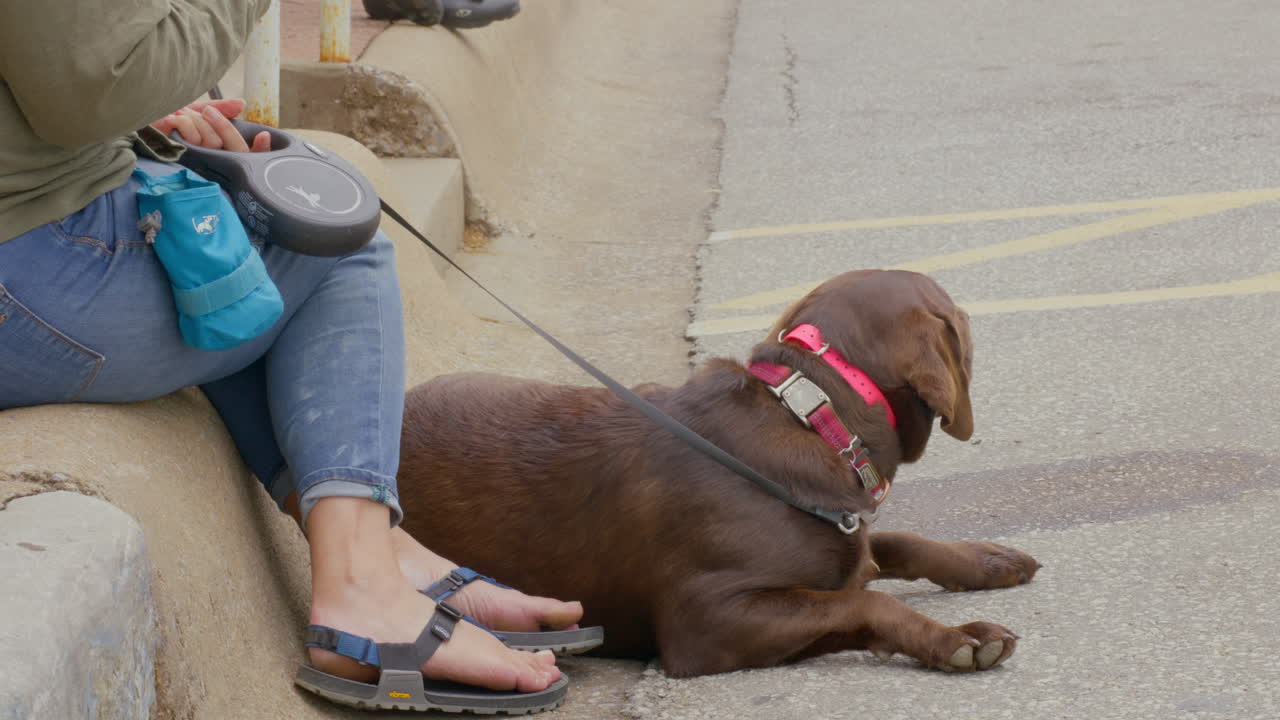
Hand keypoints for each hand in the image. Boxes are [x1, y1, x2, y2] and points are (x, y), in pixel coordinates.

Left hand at [150, 99, 270, 151]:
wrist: (137, 115)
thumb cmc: (166, 114)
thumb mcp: (197, 109)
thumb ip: (222, 108)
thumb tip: (243, 104)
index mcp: (216, 146)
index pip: (242, 149)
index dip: (253, 144)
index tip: (260, 134)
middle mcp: (209, 156)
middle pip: (227, 142)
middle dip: (211, 119)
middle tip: (193, 112)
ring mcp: (195, 158)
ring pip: (210, 139)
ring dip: (193, 119)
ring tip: (177, 116)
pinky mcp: (179, 157)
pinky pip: (193, 136)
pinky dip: (183, 121)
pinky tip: (171, 120)